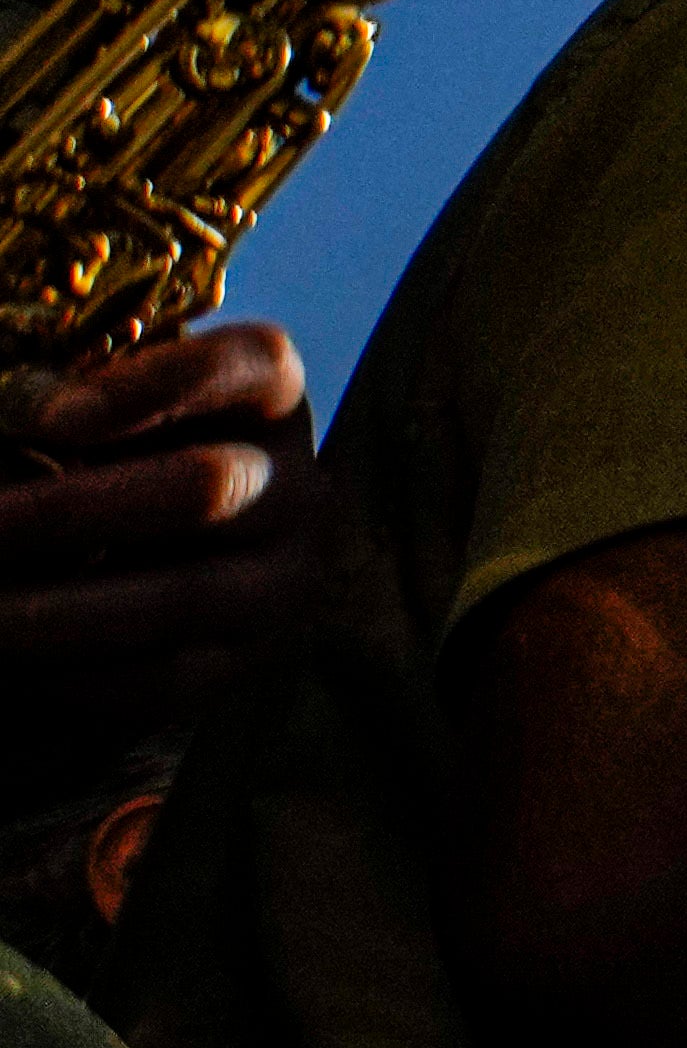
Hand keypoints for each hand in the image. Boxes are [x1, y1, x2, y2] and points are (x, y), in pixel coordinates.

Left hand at [0, 323, 314, 760]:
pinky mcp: (241, 663)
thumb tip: (17, 423)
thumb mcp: (112, 413)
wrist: (164, 560)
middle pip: (207, 489)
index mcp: (271, 401)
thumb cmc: (115, 458)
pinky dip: (70, 672)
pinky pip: (161, 680)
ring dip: (52, 608)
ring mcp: (280, 584)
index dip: (153, 387)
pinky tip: (9, 653)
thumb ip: (69, 404)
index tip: (49, 418)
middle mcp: (297, 490)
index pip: (246, 367)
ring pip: (180, 599)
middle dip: (69, 512)